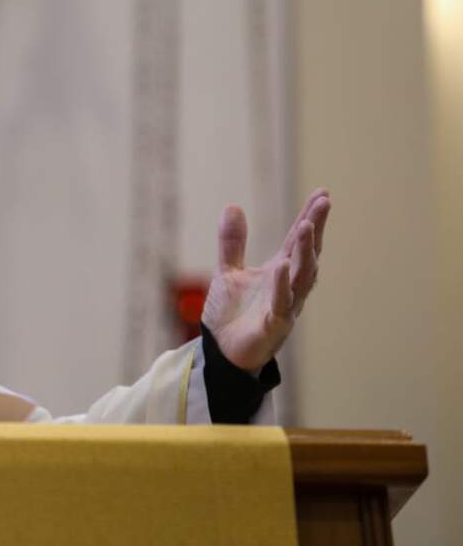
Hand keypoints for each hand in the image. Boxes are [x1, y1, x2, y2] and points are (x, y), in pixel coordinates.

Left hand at [200, 188, 331, 371]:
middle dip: (315, 229)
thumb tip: (233, 206)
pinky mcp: (275, 325)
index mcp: (280, 272)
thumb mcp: (229, 271)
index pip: (297, 241)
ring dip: (305, 252)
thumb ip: (232, 242)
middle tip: (323, 203)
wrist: (221, 351)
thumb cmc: (231, 315)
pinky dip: (282, 284)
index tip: (323, 194)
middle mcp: (289, 287)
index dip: (310, 218)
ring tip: (306, 226)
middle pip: (307, 254)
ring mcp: (286, 306)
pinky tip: (282, 265)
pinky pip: (283, 304)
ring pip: (302, 277)